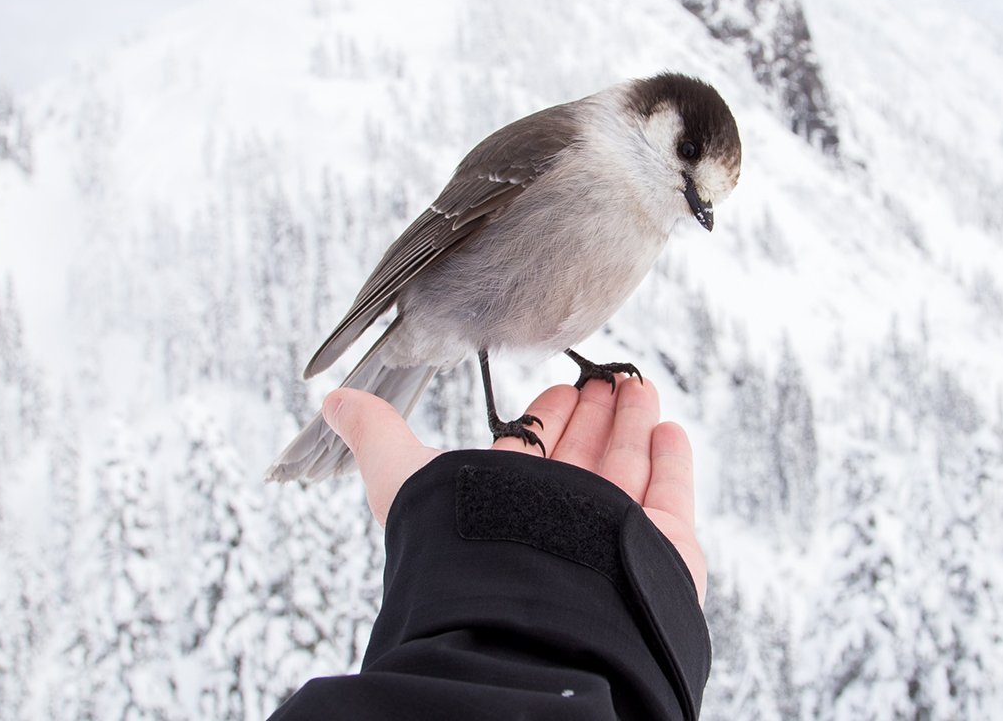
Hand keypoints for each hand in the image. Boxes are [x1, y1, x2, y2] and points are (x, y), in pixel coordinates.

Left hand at [321, 376, 705, 601]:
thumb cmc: (464, 555)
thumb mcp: (404, 480)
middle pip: (582, 455)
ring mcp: (611, 534)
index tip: (560, 384)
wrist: (533, 625)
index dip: (547, 415)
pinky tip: (668, 429)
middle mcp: (559, 519)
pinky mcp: (660, 549)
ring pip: (626, 465)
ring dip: (633, 422)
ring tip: (638, 384)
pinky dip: (671, 461)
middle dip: (595, 412)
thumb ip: (376, 437)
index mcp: (506, 503)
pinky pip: (669, 496)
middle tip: (606, 376)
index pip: (532, 451)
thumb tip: (331, 399)